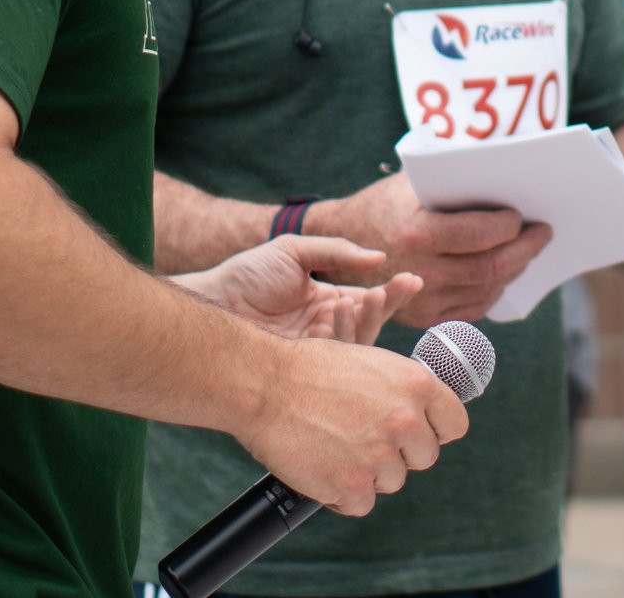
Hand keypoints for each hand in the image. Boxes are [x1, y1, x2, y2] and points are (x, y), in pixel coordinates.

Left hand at [175, 236, 421, 344]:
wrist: (211, 301)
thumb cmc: (246, 275)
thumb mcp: (294, 252)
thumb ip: (336, 252)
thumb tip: (378, 259)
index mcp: (330, 303)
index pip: (371, 302)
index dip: (394, 293)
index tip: (412, 280)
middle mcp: (328, 331)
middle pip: (371, 326)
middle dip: (384, 308)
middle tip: (383, 292)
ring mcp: (317, 354)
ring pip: (356, 346)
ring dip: (362, 322)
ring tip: (353, 299)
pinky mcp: (303, 372)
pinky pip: (333, 362)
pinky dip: (339, 338)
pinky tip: (332, 316)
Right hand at [238, 337, 467, 516]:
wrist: (265, 384)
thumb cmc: (314, 370)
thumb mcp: (375, 364)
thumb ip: (405, 394)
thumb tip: (423, 417)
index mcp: (418, 385)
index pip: (455, 424)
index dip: (435, 431)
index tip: (418, 434)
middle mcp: (405, 421)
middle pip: (424, 458)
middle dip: (399, 454)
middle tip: (364, 440)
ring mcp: (378, 456)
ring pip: (391, 482)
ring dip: (368, 473)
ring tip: (337, 447)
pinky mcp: (351, 485)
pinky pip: (361, 504)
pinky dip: (343, 495)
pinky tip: (325, 470)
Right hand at [311, 174, 552, 328]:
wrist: (344, 240)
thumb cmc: (387, 203)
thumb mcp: (415, 181)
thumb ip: (456, 179)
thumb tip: (509, 174)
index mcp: (418, 233)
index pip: (483, 235)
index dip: (512, 226)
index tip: (523, 215)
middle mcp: (420, 271)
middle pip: (492, 267)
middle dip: (526, 249)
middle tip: (543, 233)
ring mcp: (421, 300)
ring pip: (487, 290)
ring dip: (515, 269)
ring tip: (527, 250)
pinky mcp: (423, 316)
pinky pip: (473, 307)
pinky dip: (495, 289)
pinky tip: (504, 272)